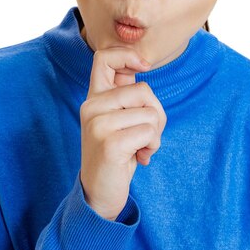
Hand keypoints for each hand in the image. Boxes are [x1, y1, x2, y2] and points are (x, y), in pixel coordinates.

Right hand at [79, 47, 166, 220]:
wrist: (99, 194)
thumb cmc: (117, 153)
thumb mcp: (119, 119)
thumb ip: (126, 94)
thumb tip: (140, 64)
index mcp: (94, 97)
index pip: (104, 57)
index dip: (128, 55)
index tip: (144, 67)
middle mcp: (91, 106)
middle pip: (143, 90)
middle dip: (157, 113)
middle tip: (147, 134)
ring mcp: (98, 124)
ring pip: (150, 113)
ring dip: (155, 134)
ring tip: (140, 147)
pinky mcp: (109, 143)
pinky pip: (149, 132)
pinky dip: (152, 146)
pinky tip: (140, 158)